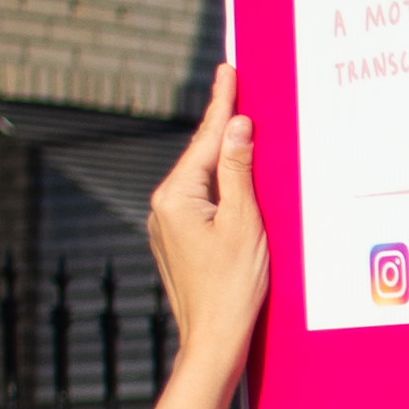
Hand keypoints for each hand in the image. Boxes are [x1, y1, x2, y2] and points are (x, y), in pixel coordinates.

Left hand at [145, 63, 268, 408]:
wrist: (215, 338)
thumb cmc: (233, 285)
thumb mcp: (244, 221)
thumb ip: (238, 170)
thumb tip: (236, 126)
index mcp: (176, 196)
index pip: (205, 139)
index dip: (221, 103)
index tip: (227, 70)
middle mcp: (163, 207)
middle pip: (201, 157)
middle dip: (221, 127)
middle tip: (235, 88)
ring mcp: (167, 226)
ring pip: (202, 181)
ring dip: (223, 158)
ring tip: (240, 129)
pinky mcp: (178, 243)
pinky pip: (202, 202)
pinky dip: (221, 187)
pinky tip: (236, 180)